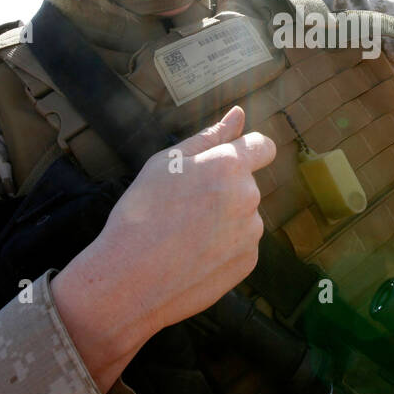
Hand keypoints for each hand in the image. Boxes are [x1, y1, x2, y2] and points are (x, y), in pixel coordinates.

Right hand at [52, 105, 274, 389]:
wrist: (129, 279)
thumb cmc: (141, 213)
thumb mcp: (166, 164)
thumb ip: (209, 138)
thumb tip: (238, 115)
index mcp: (229, 165)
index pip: (263, 147)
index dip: (248, 150)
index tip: (229, 162)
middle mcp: (249, 196)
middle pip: (245, 184)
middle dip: (223, 190)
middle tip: (183, 208)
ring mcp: (251, 232)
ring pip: (242, 216)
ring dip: (223, 220)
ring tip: (183, 236)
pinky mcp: (248, 262)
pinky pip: (240, 245)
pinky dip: (222, 248)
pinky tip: (192, 256)